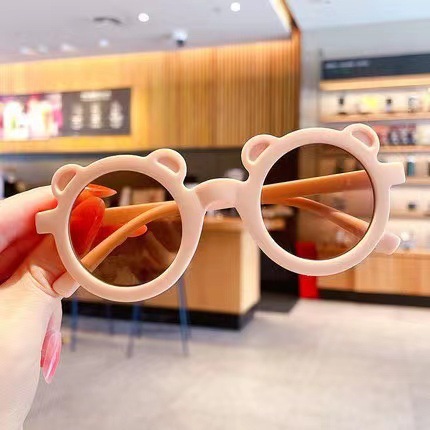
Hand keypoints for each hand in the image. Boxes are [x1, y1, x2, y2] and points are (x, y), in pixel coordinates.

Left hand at [0, 186, 106, 429]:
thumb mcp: (20, 321)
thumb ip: (52, 267)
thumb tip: (84, 221)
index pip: (9, 213)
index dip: (54, 198)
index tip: (93, 194)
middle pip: (24, 236)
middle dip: (66, 238)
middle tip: (105, 229)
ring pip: (32, 262)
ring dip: (58, 278)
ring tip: (67, 301)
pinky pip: (30, 287)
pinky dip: (48, 301)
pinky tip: (51, 326)